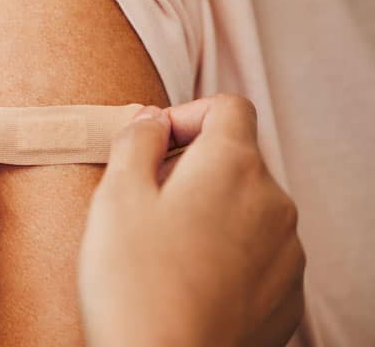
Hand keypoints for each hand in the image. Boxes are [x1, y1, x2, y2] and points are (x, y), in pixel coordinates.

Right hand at [79, 95, 304, 345]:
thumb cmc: (132, 283)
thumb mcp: (116, 196)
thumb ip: (135, 141)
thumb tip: (150, 118)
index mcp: (233, 167)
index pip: (228, 107)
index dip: (186, 115)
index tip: (153, 146)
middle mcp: (273, 203)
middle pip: (237, 158)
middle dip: (191, 166)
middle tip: (145, 199)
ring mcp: (287, 253)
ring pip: (248, 206)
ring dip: (210, 209)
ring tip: (163, 246)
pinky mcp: (286, 295)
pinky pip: (259, 252)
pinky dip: (227, 251)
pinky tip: (187, 278)